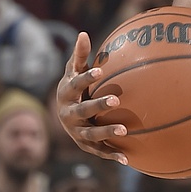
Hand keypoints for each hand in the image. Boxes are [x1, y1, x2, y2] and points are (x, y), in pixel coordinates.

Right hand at [55, 31, 127, 164]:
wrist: (63, 116)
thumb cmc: (73, 88)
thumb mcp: (73, 72)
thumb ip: (79, 56)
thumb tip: (84, 33)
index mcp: (67, 94)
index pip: (76, 85)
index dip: (86, 78)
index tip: (100, 71)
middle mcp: (69, 115)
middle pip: (83, 111)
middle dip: (98, 105)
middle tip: (116, 100)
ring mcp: (76, 132)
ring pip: (91, 134)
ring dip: (107, 132)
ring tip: (125, 130)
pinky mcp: (85, 145)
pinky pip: (99, 151)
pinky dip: (112, 155)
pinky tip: (127, 159)